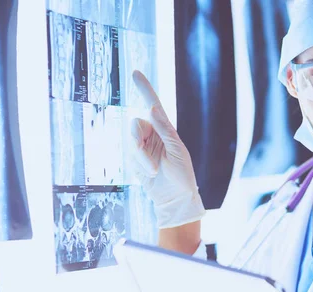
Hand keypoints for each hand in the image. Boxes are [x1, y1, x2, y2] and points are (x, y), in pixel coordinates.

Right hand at [130, 70, 204, 228]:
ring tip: (154, 171)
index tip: (136, 73)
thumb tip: (151, 108)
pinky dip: (140, 165)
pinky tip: (150, 174)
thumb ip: (163, 129)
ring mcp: (142, 147)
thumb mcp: (176, 150)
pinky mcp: (134, 159)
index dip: (144, 89)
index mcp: (165, 129)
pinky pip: (130, 156)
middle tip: (151, 162)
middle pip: (135, 125)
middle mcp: (152, 134)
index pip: (153, 104)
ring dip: (141, 157)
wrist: (175, 197)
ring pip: (131, 141)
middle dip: (139, 142)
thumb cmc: (182, 174)